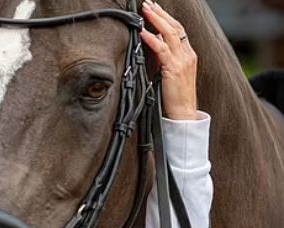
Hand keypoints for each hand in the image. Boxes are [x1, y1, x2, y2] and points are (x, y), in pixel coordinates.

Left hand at [140, 1, 197, 120]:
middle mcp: (187, 54)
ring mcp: (182, 61)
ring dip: (156, 20)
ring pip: (170, 33)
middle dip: (160, 13)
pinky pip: (162, 50)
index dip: (166, 17)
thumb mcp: (170, 72)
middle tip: (148, 3)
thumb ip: (164, 58)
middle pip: (175, 27)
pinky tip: (143, 32)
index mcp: (188, 54)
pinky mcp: (174, 69)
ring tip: (145, 10)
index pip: (178, 29)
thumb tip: (152, 43)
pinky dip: (152, 39)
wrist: (183, 113)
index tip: (154, 8)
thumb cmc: (174, 96)